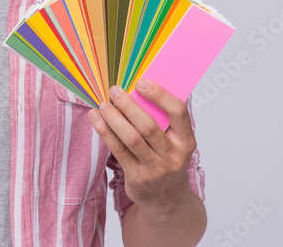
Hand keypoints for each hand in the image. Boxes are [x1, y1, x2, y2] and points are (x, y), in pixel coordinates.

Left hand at [88, 81, 195, 214]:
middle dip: (129, 105)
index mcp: (186, 141)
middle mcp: (173, 156)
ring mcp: (155, 169)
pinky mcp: (137, 177)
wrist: (167, 200)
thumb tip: (144, 85)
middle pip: (149, 126)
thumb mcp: (176, 142)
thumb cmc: (168, 159)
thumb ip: (165, 119)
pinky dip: (105, 132)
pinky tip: (96, 118)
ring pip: (131, 139)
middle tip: (114, 90)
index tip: (141, 82)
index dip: (159, 95)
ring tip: (102, 104)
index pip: (178, 113)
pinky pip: (119, 150)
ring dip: (114, 118)